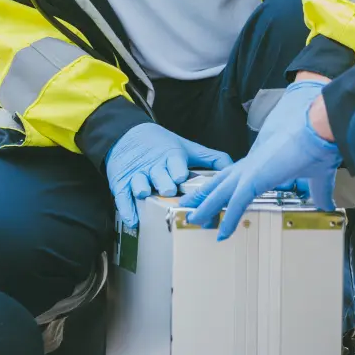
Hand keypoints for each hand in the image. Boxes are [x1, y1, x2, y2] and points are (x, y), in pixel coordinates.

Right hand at [105, 123, 231, 228]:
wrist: (126, 134)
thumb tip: (233, 167)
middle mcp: (154, 167)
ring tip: (146, 195)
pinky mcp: (121, 183)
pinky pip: (122, 197)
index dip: (179, 171)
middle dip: (164, 184)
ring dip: (143, 190)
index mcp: (170, 157)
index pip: (175, 165)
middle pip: (159, 177)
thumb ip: (210, 158)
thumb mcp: (186, 147)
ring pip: (140, 184)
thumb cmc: (161, 144)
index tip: (182, 177)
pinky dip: (127, 209)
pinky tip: (133, 220)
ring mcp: (137, 176)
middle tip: (168, 190)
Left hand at [180, 80, 338, 239]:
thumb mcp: (317, 175)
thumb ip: (318, 190)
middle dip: (204, 195)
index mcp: (262, 162)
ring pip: (220, 192)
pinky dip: (229, 219)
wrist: (320, 127)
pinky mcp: (255, 178)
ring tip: (191, 219)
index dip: (224, 188)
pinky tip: (222, 234)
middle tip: (189, 207)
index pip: (236, 177)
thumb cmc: (317, 144)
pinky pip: (236, 203)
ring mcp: (251, 170)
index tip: (216, 197)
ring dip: (205, 206)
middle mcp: (251, 164)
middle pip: (220, 182)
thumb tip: (326, 203)